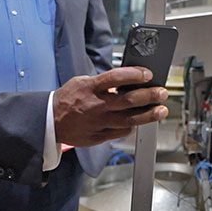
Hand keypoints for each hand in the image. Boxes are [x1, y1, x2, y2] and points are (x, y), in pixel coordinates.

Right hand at [52, 67, 168, 146]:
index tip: (147, 74)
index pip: (116, 78)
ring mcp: (98, 122)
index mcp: (90, 88)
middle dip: (150, 95)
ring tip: (161, 110)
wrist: (50, 121)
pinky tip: (139, 121)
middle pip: (129, 100)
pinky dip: (132, 126)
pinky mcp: (99, 136)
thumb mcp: (81, 82)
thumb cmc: (67, 99)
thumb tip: (126, 80)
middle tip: (161, 93)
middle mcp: (96, 105)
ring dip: (149, 114)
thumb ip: (102, 82)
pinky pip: (121, 132)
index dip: (135, 75)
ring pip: (130, 119)